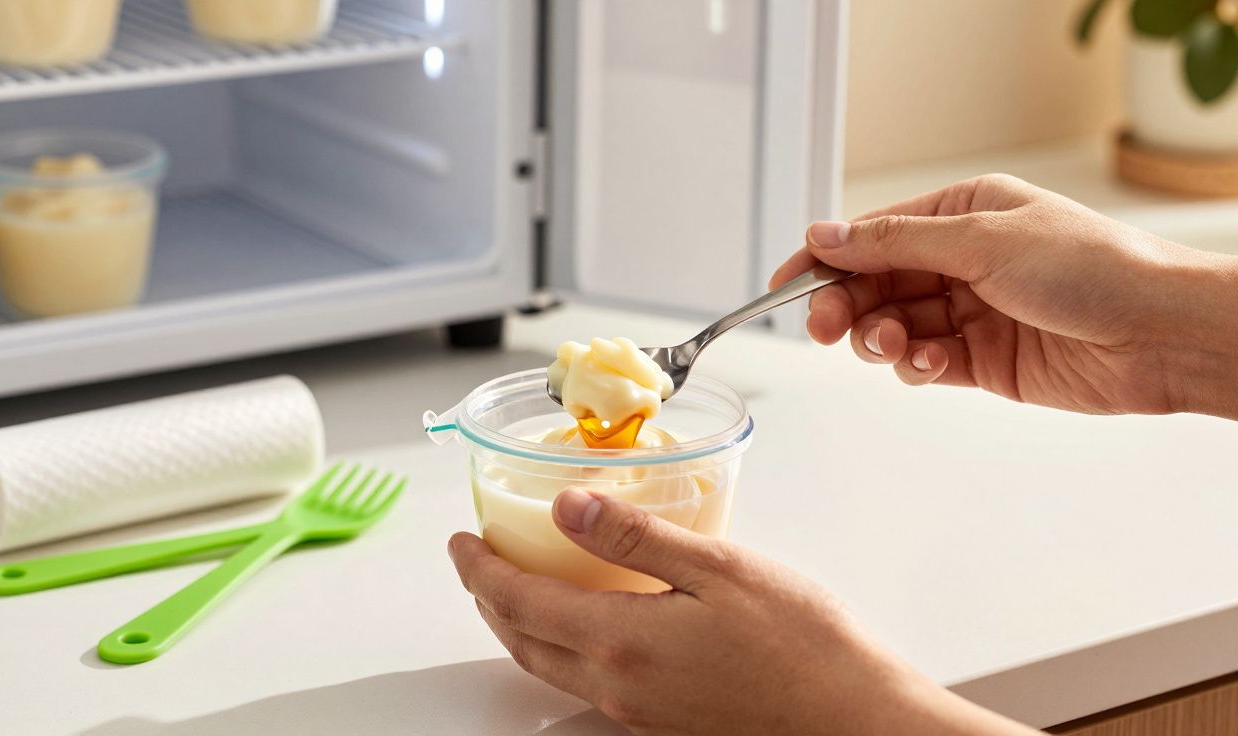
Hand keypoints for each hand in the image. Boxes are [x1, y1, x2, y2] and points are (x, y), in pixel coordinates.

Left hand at [449, 490, 1034, 734]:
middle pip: (522, 640)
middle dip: (487, 599)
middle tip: (476, 561)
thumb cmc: (803, 644)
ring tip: (517, 586)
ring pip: (550, 665)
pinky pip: (586, 682)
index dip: (479, 569)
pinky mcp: (662, 720)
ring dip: (519, 625)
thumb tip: (568, 507)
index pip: (519, 602)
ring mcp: (638, 710)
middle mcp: (617, 685)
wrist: (853, 720)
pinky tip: (584, 623)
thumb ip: (638, 537)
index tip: (461, 540)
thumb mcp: (719, 567)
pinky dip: (560, 646)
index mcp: (622, 641)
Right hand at [770, 174, 1237, 418]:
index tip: (782, 286)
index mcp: (962, 214)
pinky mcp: (982, 361)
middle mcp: (962, 261)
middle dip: (845, 305)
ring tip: (892, 345)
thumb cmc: (1093, 268)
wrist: (1158, 334)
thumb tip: (824, 235)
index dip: (823, 262)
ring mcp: (970, 312)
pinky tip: (926, 364)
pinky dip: (912, 366)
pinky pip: (921, 363)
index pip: (871, 236)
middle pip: (873, 284)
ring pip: (891, 326)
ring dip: (879, 338)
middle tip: (824, 326)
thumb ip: (894, 243)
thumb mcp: (982, 240)